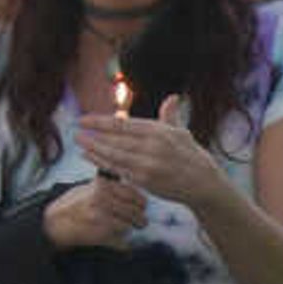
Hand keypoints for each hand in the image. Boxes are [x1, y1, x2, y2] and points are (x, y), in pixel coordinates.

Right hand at [42, 174, 146, 249]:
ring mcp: (101, 217)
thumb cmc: (74, 205)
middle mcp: (102, 199)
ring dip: (132, 228)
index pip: (134, 194)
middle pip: (136, 211)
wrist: (54, 223)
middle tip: (141, 221)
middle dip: (140, 217)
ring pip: (130, 224)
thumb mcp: (89, 187)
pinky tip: (121, 240)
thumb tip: (133, 184)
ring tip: (133, 228)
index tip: (142, 206)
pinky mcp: (100, 233)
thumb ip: (109, 185)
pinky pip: (122, 239)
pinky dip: (123, 241)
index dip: (141, 201)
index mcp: (102, 186)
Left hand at [72, 97, 221, 211]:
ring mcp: (149, 165)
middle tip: (76, 131)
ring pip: (113, 154)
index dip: (101, 122)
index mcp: (160, 132)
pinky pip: (118, 169)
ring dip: (93, 148)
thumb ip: (170, 116)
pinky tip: (90, 156)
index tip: (85, 119)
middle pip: (115, 139)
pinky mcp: (146, 180)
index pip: (124, 125)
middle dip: (93, 135)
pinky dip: (101, 162)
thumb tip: (172, 98)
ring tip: (80, 142)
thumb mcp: (183, 134)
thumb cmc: (193, 157)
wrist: (205, 185)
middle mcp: (153, 147)